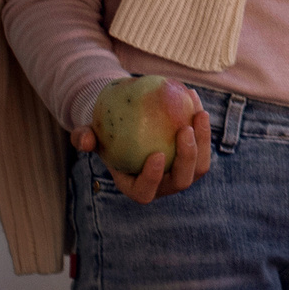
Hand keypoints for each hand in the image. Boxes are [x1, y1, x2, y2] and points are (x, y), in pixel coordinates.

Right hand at [74, 81, 212, 204]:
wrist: (127, 129)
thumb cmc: (105, 136)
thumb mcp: (90, 135)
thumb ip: (84, 139)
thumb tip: (84, 138)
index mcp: (136, 187)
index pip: (146, 192)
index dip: (152, 178)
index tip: (156, 154)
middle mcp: (162, 186)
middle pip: (181, 181)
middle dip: (187, 157)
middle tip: (185, 129)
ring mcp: (182, 174)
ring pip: (200, 166)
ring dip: (203, 141)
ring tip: (198, 113)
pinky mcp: (195, 158)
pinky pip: (204, 145)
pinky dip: (203, 123)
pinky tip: (193, 97)